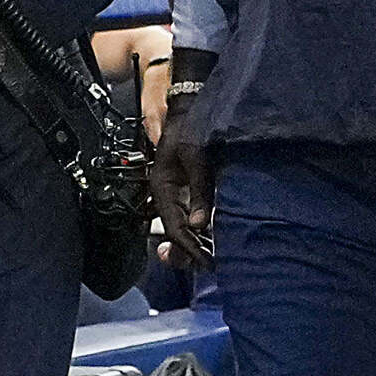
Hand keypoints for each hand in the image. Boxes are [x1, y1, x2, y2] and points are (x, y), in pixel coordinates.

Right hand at [150, 70, 215, 269]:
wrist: (191, 109)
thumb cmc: (190, 128)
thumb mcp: (196, 158)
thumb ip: (200, 191)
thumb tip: (200, 224)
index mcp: (162, 188)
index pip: (173, 227)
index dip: (188, 247)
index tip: (205, 261)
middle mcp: (167, 194)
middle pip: (174, 232)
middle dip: (189, 251)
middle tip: (210, 266)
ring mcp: (177, 194)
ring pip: (183, 227)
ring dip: (197, 243)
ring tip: (213, 258)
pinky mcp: (188, 190)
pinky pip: (191, 217)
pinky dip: (201, 230)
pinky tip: (214, 238)